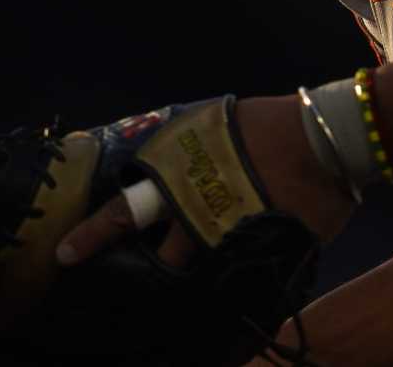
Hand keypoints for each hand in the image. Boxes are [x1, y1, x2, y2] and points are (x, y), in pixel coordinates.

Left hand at [55, 94, 357, 270]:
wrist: (326, 139)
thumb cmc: (268, 124)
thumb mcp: (214, 124)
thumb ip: (186, 150)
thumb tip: (167, 165)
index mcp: (178, 173)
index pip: (124, 210)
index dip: (93, 234)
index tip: (66, 254)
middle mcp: (196, 210)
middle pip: (160, 253)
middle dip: (145, 260)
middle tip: (119, 268)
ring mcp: (227, 234)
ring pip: (195, 264)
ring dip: (192, 259)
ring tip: (200, 253)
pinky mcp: (258, 250)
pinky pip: (235, 267)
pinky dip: (233, 260)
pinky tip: (242, 249)